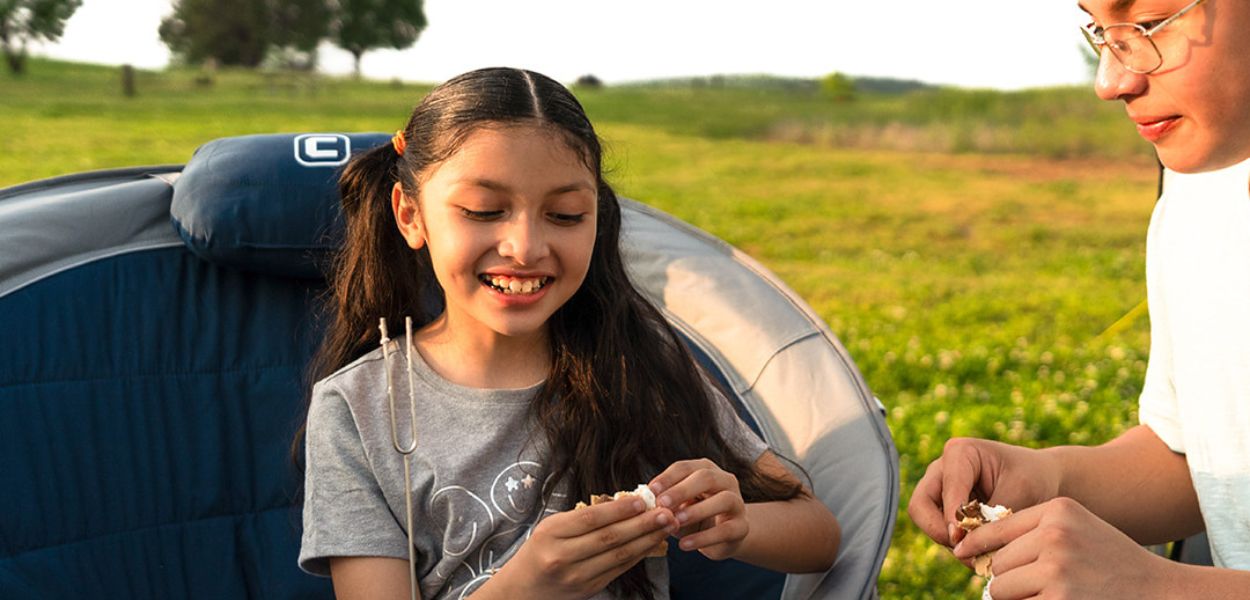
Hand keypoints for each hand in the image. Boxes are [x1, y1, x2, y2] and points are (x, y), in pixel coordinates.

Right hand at [485, 496, 676, 599]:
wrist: (521, 590)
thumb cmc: (539, 550)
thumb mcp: (551, 528)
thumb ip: (583, 518)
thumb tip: (624, 503)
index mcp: (551, 533)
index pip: (591, 519)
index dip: (619, 509)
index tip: (643, 500)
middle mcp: (562, 556)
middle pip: (609, 537)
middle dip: (642, 524)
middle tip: (666, 512)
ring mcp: (576, 576)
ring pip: (618, 555)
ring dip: (646, 539)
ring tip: (666, 526)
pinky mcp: (588, 589)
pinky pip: (618, 569)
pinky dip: (638, 555)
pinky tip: (652, 543)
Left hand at [649, 458, 747, 560]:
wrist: (724, 536)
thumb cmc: (694, 515)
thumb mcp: (678, 506)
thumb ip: (666, 502)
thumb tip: (644, 500)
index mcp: (706, 470)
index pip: (685, 467)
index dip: (668, 477)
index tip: (651, 491)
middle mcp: (725, 481)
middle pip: (706, 477)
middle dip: (682, 490)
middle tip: (662, 504)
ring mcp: (737, 502)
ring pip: (723, 499)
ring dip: (697, 510)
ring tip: (676, 522)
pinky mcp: (743, 526)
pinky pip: (726, 530)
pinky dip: (704, 538)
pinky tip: (685, 545)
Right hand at [908, 437, 1062, 547]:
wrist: (1043, 479)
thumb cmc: (1033, 479)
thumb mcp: (1018, 494)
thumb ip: (990, 517)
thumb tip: (963, 544)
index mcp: (960, 453)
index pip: (946, 490)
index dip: (952, 518)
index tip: (963, 540)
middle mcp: (942, 469)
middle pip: (920, 505)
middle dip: (938, 531)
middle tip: (963, 550)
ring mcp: (940, 488)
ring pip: (926, 521)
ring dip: (949, 541)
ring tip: (978, 555)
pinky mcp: (944, 508)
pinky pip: (939, 529)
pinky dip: (956, 544)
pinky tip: (980, 552)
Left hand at [954, 497, 1178, 598]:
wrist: (1160, 592)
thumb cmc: (1113, 563)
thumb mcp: (1078, 528)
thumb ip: (1034, 531)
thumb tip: (975, 548)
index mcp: (1058, 510)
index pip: (995, 527)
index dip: (976, 544)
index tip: (961, 551)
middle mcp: (1055, 534)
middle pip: (997, 563)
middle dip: (1008, 579)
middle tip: (1039, 586)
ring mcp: (1057, 569)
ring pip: (1000, 589)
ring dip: (1016, 598)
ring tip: (1051, 594)